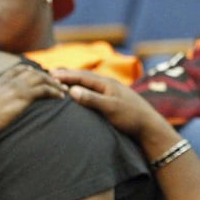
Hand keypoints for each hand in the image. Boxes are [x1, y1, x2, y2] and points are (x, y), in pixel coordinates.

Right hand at [0, 64, 65, 136]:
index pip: (15, 71)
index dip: (27, 70)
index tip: (35, 72)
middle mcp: (8, 82)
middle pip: (31, 72)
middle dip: (45, 76)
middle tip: (55, 82)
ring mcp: (16, 88)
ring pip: (41, 79)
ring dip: (53, 83)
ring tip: (63, 89)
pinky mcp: (24, 96)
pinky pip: (44, 90)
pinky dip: (54, 92)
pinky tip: (60, 97)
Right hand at [54, 67, 169, 141]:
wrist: (150, 126)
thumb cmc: (131, 117)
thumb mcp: (111, 109)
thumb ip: (92, 99)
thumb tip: (72, 91)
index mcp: (106, 84)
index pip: (81, 76)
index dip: (65, 75)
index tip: (50, 74)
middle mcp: (108, 84)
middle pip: (84, 76)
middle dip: (68, 74)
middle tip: (50, 73)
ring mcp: (111, 91)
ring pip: (89, 82)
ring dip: (75, 80)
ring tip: (62, 79)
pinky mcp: (113, 99)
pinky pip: (94, 89)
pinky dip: (83, 88)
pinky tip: (80, 91)